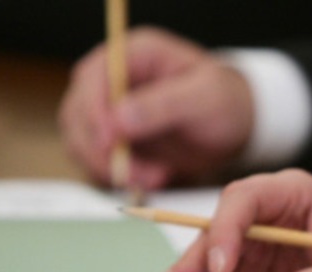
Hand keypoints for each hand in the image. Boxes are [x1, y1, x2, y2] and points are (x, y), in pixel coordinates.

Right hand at [59, 27, 253, 189]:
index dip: (94, 110)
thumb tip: (118, 120)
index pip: (93, 76)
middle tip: (135, 174)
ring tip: (157, 178)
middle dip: (100, 149)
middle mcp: (112, 80)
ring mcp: (109, 112)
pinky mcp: (114, 142)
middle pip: (78, 113)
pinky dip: (121, 177)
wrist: (233, 128)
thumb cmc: (224, 101)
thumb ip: (163, 105)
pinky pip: (100, 163)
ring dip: (111, 168)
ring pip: (83, 143)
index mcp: (133, 55)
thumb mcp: (204, 97)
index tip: (110, 141)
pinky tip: (155, 178)